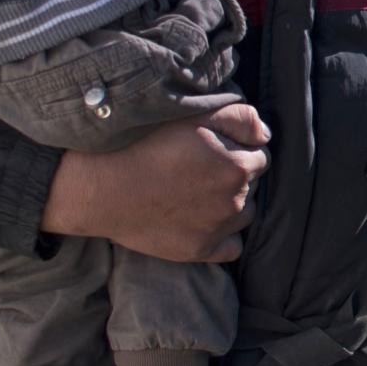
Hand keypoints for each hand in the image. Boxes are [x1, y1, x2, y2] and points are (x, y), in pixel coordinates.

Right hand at [42, 106, 270, 262]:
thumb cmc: (146, 143)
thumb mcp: (196, 114)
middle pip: (251, 185)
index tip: (215, 148)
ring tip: (200, 193)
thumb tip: (264, 135)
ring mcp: (217, 229)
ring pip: (244, 214)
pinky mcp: (199, 251)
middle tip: (202, 169)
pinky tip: (204, 221)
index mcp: (237, 166)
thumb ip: (241, 118)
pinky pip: (231, 247)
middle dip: (235, 175)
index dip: (239, 149)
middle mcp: (234, 201)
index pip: (259, 156)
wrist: (102, 186)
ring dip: (232, 204)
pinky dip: (224, 235)